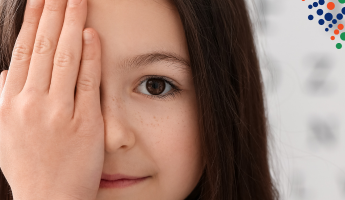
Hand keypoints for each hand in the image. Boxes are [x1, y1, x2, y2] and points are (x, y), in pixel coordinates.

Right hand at [0, 0, 102, 198]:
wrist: (50, 199)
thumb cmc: (29, 166)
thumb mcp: (4, 133)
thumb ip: (2, 99)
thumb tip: (5, 72)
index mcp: (9, 103)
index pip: (22, 51)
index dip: (32, 21)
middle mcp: (30, 103)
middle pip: (42, 47)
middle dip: (53, 13)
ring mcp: (58, 112)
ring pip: (64, 58)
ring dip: (72, 24)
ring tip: (79, 0)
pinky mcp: (85, 122)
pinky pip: (87, 82)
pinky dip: (90, 56)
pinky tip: (92, 34)